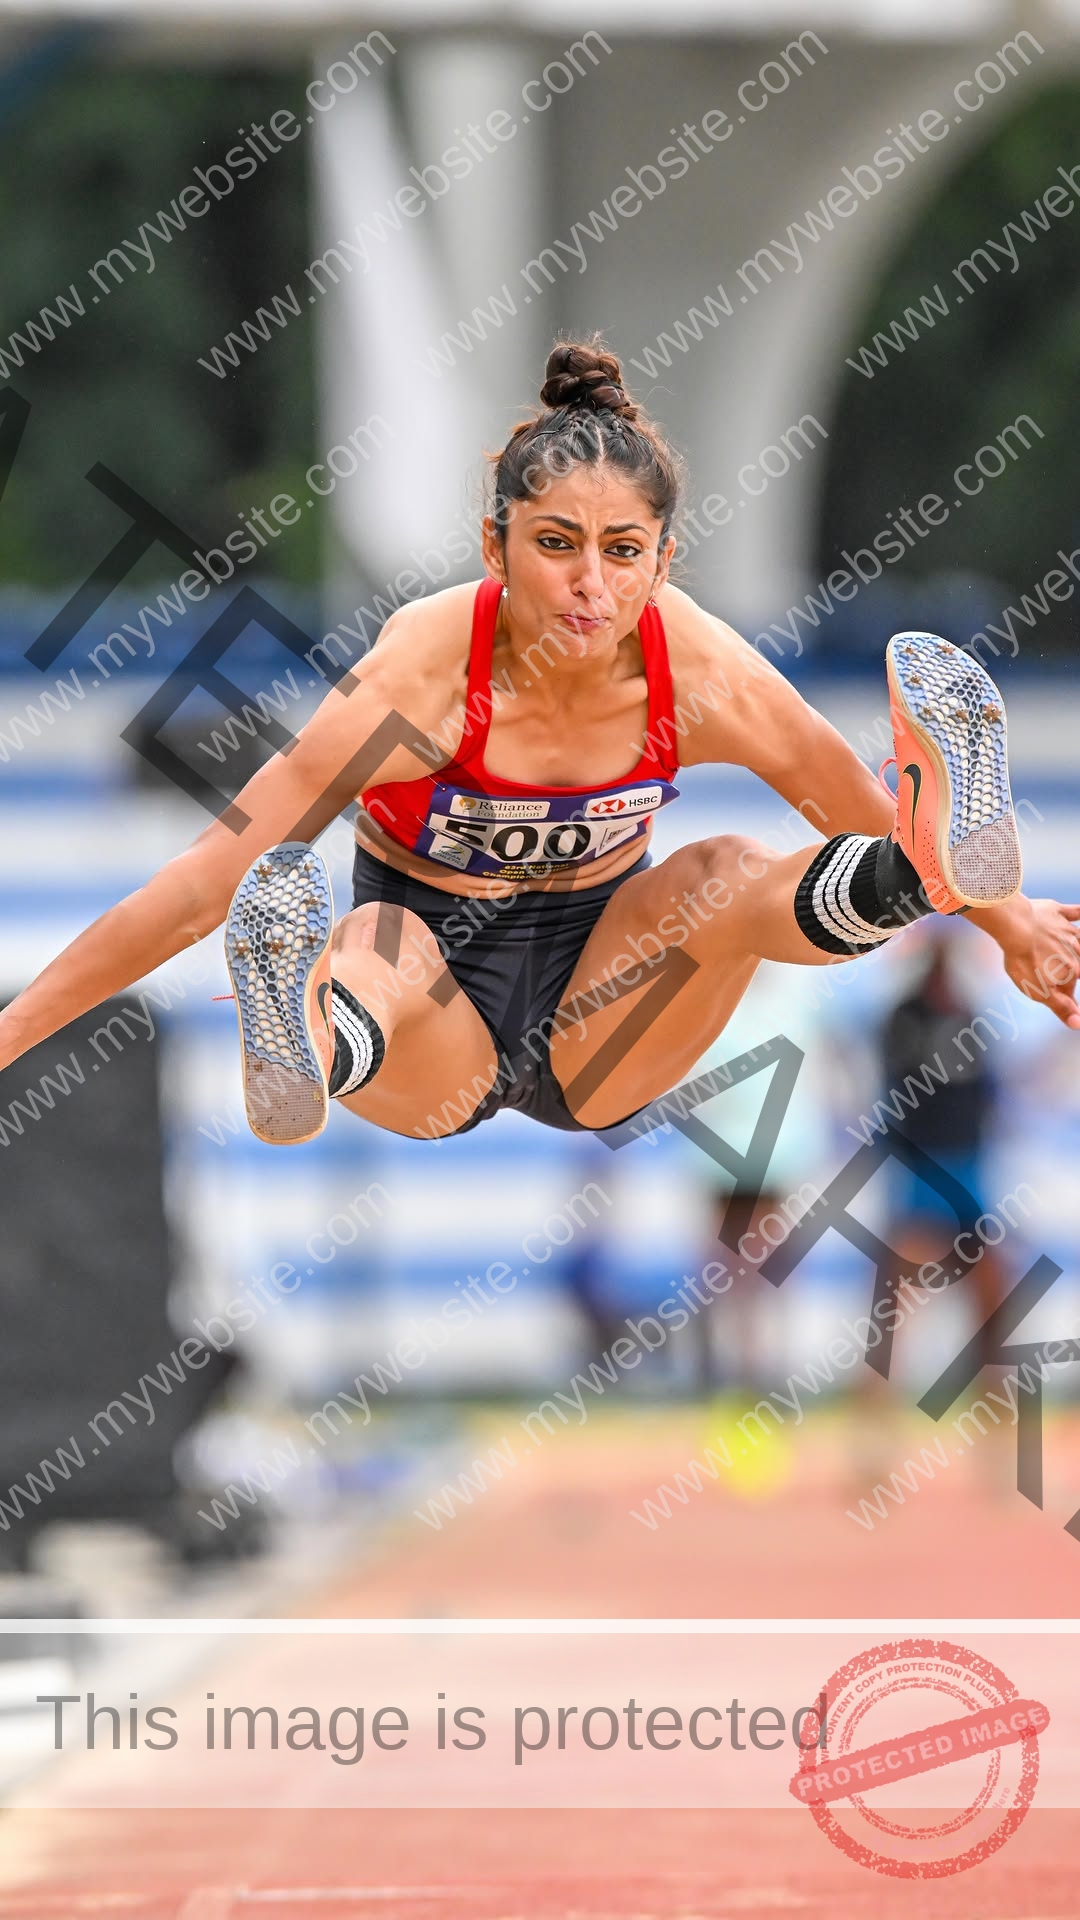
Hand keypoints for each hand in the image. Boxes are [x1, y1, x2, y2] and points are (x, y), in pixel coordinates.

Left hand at [981, 896, 1079, 1029]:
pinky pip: (1074, 912)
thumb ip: (1061, 1007)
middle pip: (1076, 964)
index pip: (1072, 985)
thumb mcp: (1040, 991)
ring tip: (1068, 952)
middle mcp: (1077, 949)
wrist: (1015, 926)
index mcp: (1074, 969)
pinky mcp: (1057, 912)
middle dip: (1068, 971)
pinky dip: (1077, 914)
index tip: (1059, 996)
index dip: (1064, 994)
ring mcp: (1068, 929)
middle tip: (1046, 972)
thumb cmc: (1026, 961)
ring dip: (1077, 946)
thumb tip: (1078, 1024)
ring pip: (1079, 940)